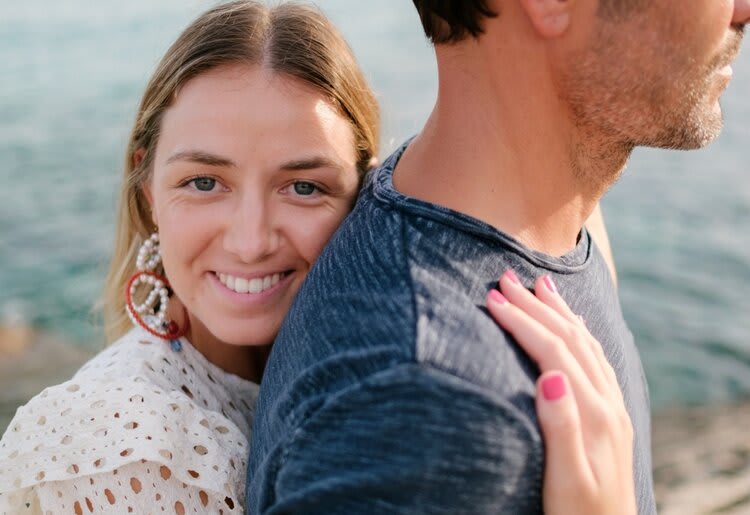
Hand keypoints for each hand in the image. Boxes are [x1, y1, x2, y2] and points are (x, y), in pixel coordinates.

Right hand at [486, 270, 635, 514]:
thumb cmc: (577, 514)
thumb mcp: (565, 479)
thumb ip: (560, 426)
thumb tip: (551, 375)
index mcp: (593, 413)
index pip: (553, 352)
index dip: (522, 322)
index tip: (492, 298)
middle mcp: (606, 402)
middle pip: (569, 338)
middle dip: (535, 305)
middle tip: (505, 278)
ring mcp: (612, 406)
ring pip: (585, 343)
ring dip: (559, 311)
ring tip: (539, 285)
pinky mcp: (612, 413)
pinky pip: (596, 358)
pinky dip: (578, 332)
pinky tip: (571, 324)